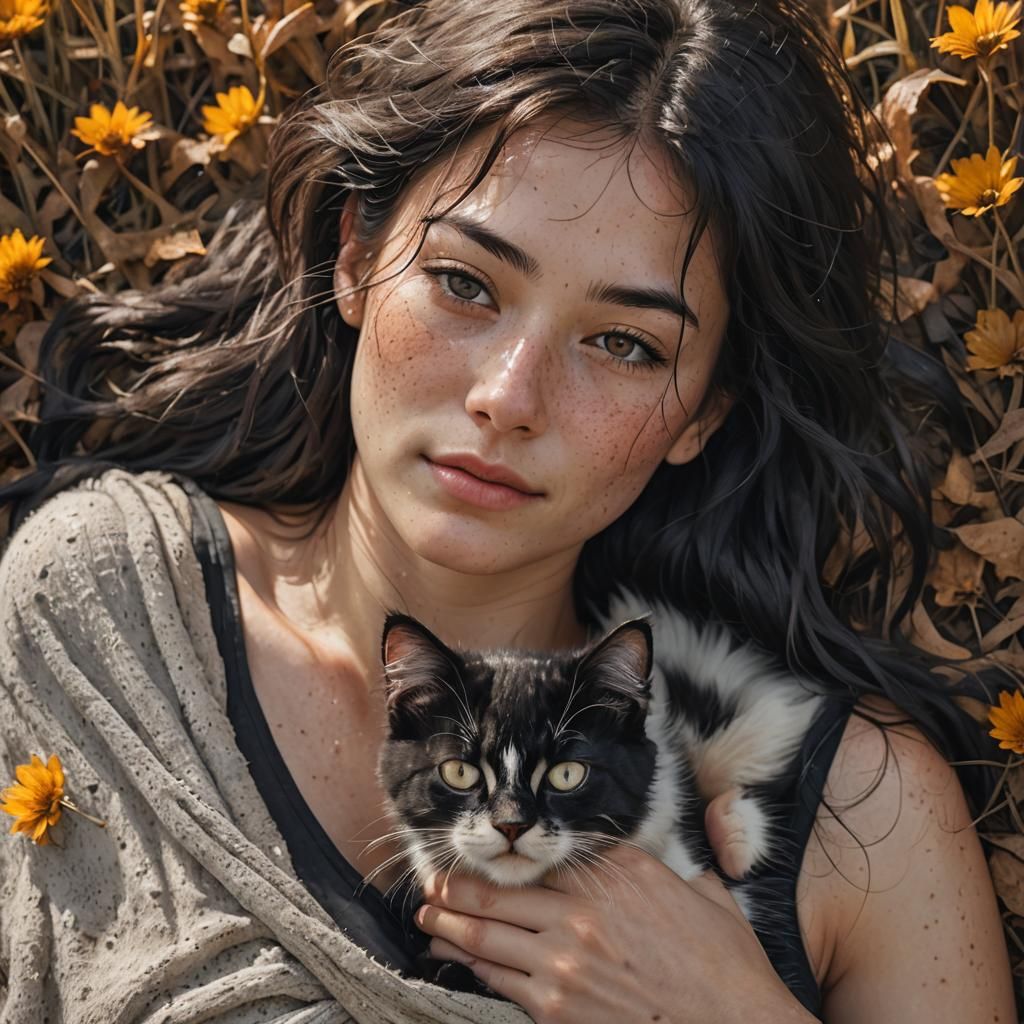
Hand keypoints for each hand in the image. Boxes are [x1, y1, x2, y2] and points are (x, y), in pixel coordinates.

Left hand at [415, 845, 814, 1023]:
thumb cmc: (726, 966)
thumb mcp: (703, 894)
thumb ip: (664, 872)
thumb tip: (649, 862)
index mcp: (619, 873)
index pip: (548, 858)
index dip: (510, 858)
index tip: (486, 854)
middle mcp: (583, 909)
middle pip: (502, 892)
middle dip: (458, 887)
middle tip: (430, 882)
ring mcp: (565, 959)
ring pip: (487, 934)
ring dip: (449, 922)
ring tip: (426, 915)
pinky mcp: (557, 1007)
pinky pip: (498, 978)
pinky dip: (469, 963)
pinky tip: (453, 953)